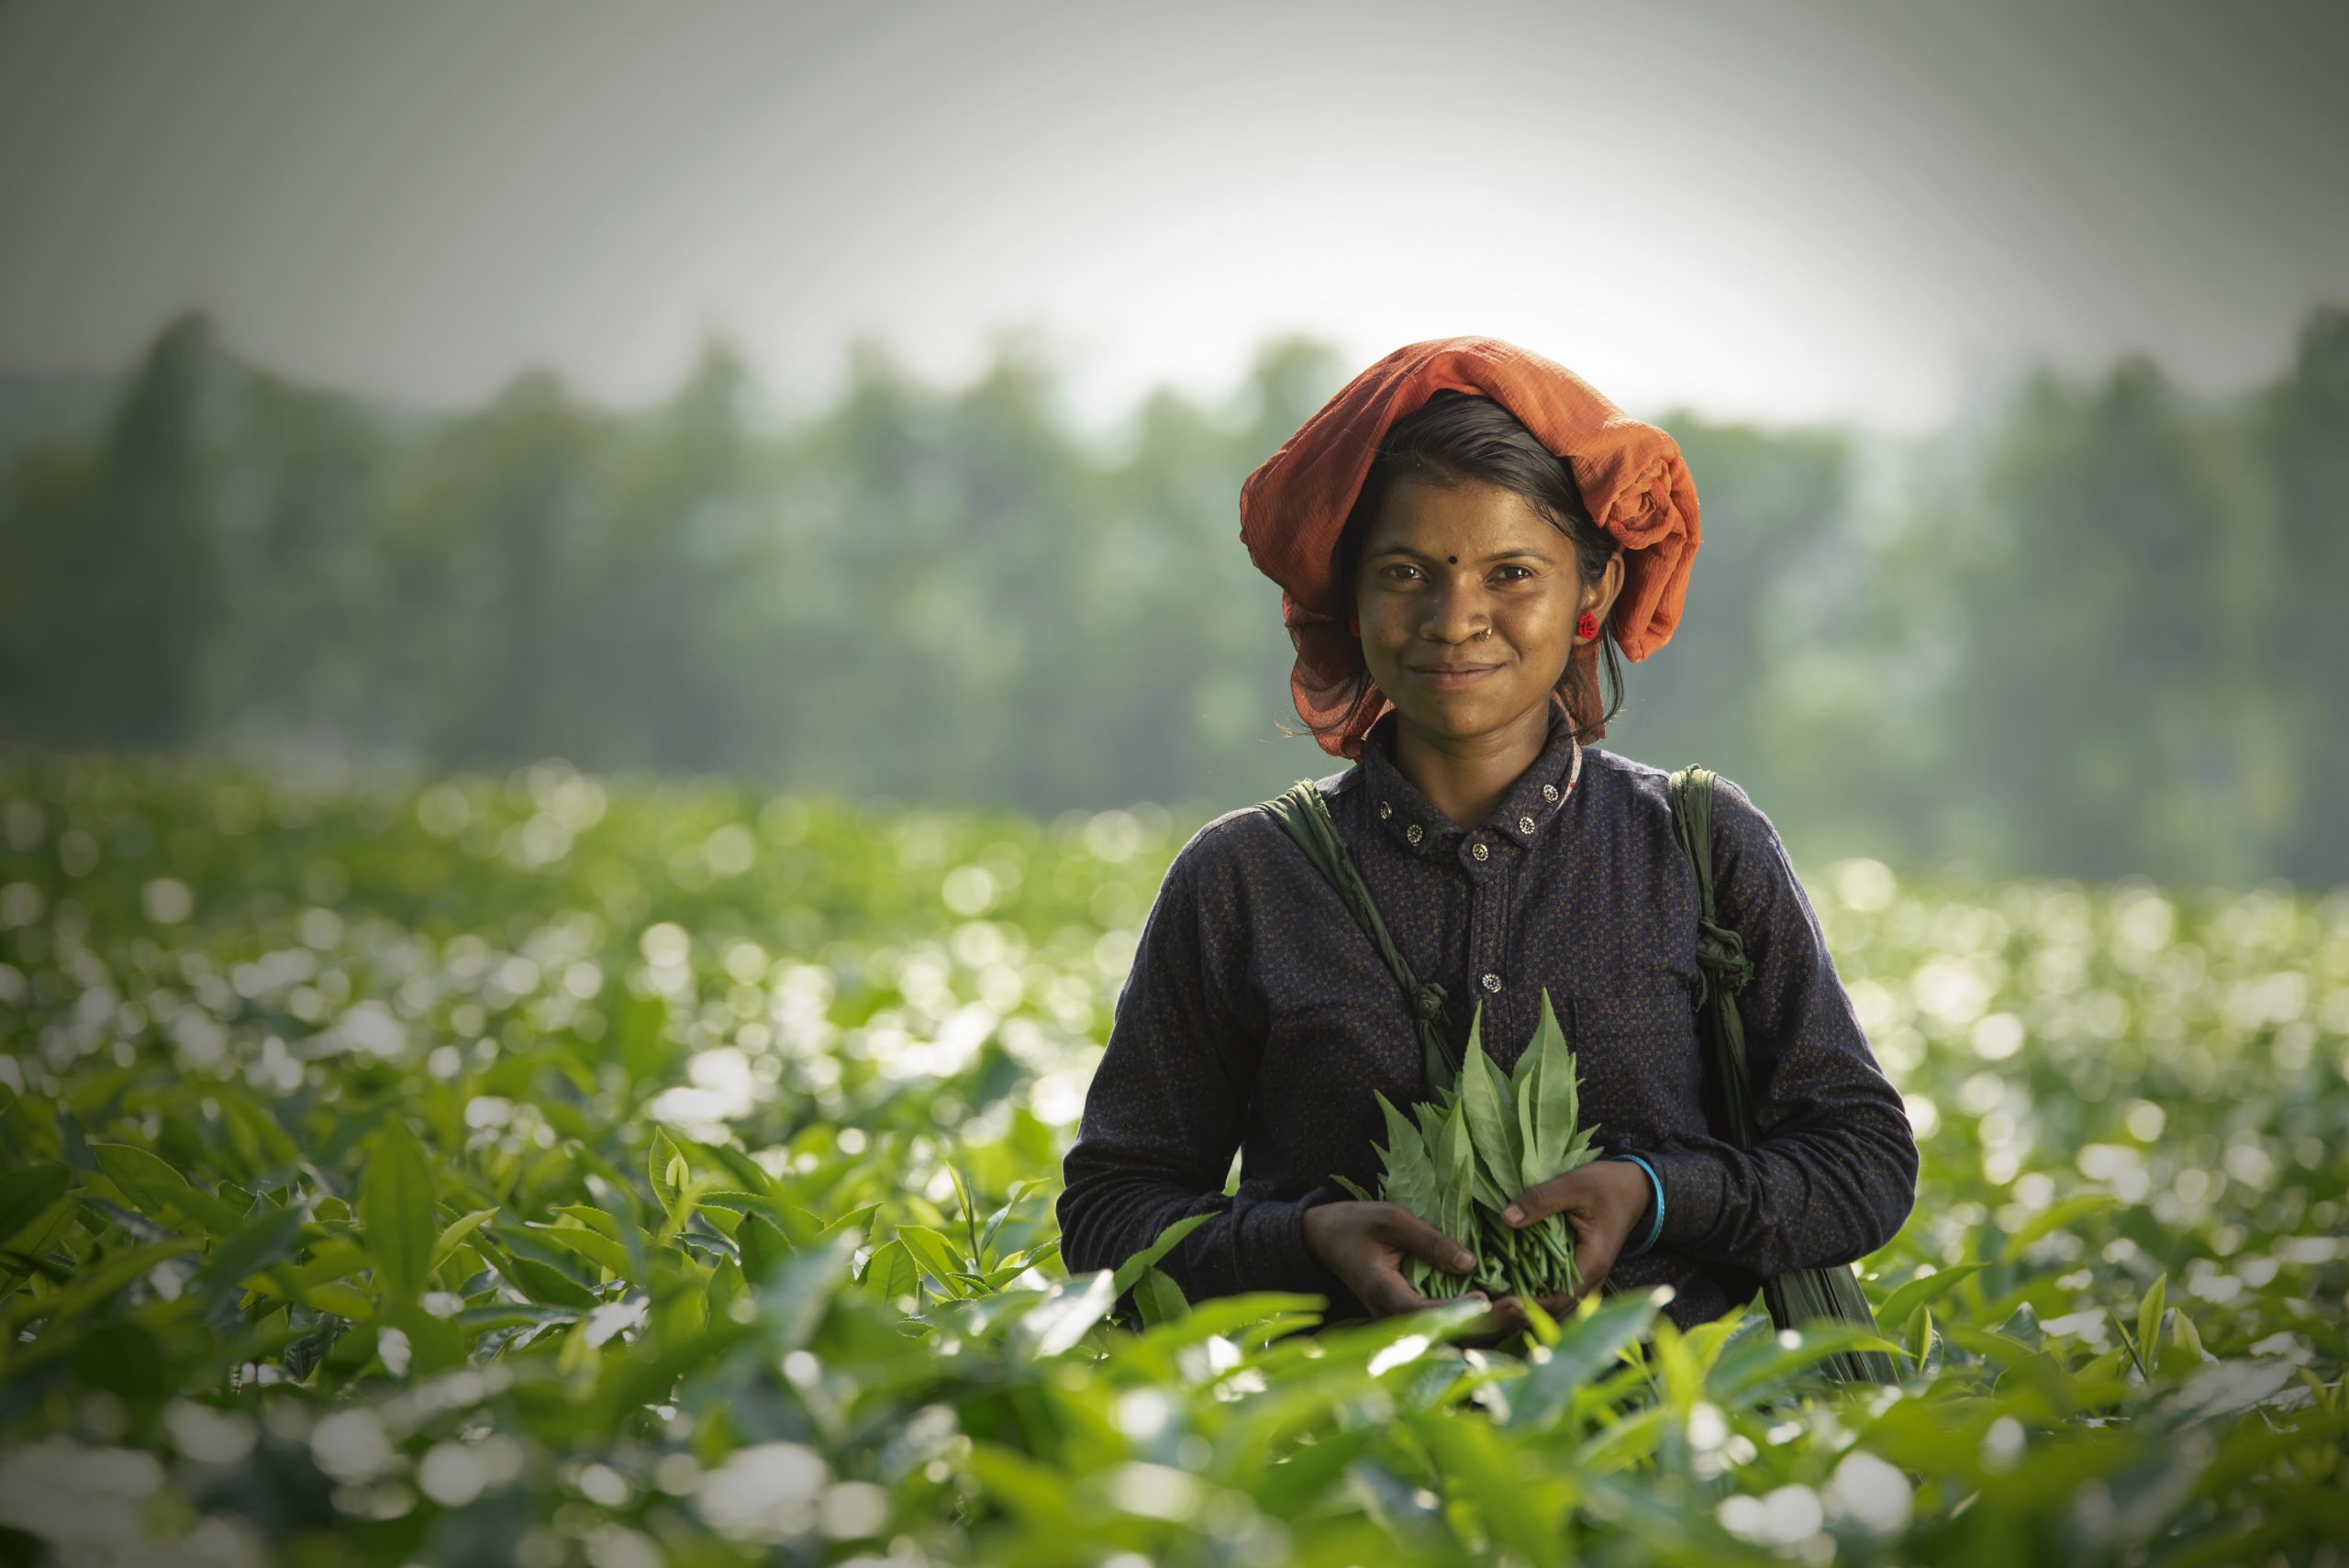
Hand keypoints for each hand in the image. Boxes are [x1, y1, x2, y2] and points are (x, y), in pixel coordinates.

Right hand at [1300, 1200, 1526, 1347]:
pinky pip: (1446, 1331)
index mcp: (1384, 1293)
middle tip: (1524, 1309)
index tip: (1487, 1298)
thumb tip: (1470, 1264)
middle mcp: (1393, 1319)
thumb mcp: (1391, 1219)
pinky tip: (1504, 1313)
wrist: (1324, 1241)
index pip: (1424, 1313)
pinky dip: (1477, 1325)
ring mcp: (1401, 1325)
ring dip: (1488, 1329)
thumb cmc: (1356, 1224)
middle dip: (1487, 1325)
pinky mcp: (1411, 1322)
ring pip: (1449, 1339)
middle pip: (1445, 1335)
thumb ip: (1429, 1241)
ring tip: (1524, 1312)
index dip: (1457, 1310)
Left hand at [1487, 1157, 1652, 1320]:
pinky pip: (1560, 1291)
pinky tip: (1515, 1280)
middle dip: (1526, 1308)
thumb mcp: (1573, 1185)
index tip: (1500, 1297)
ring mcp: (1588, 1277)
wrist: (1635, 1188)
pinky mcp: (1581, 1270)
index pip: (1560, 1299)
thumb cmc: (1606, 1185)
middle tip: (1492, 1300)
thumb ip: (1541, 1200)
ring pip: (1559, 1304)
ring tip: (1500, 1293)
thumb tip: (1506, 1218)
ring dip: (1532, 1302)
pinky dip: (1540, 1291)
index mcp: (1592, 1262)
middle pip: (1558, 1309)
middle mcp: (1592, 1278)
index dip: (1530, 1304)